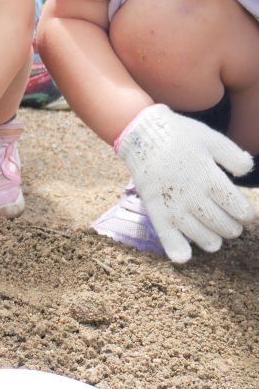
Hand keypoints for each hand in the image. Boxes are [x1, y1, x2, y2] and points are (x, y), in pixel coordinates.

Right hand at [117, 104, 254, 262]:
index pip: (237, 207)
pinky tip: (186, 254)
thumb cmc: (179, 136)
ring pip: (201, 237)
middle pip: (222, 224)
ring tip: (214, 235)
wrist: (141, 134)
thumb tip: (247, 171)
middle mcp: (191, 194)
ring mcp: (172, 204)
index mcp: (208, 176)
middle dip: (232, 228)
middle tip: (231, 224)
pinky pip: (168, 237)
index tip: (243, 212)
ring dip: (213, 240)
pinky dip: (178, 250)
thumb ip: (234, 155)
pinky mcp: (155, 210)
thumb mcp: (211, 138)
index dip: (245, 213)